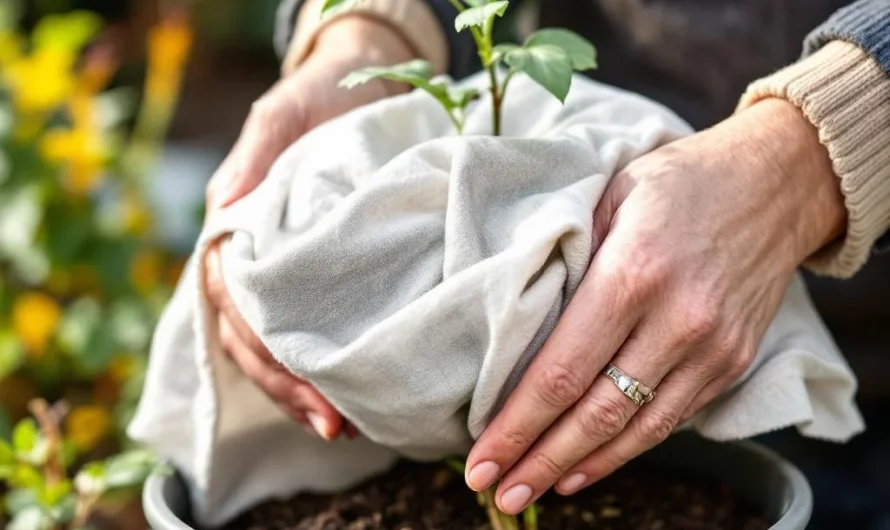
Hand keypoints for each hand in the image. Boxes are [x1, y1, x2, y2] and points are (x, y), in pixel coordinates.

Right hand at [203, 17, 414, 438]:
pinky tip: (354, 395)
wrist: (360, 87)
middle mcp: (257, 263)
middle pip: (256, 341)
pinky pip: (316, 331)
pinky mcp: (327, 278)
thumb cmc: (315, 99)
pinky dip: (329, 368)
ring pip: (280, 347)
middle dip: (289, 388)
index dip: (264, 350)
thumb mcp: (282, 117)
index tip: (303, 385)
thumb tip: (224, 210)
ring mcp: (290, 276)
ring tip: (342, 427)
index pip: (238, 305)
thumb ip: (255, 159)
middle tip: (332, 425)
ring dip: (306, 392)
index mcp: (236, 232)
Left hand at [463, 99, 846, 513]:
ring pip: (635, 429)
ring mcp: (712, 347)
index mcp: (632, 272)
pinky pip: (671, 419)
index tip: (480, 460)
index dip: (516, 425)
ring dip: (578, 467)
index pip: (560, 372)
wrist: (776, 183)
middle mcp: (676, 319)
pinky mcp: (732, 361)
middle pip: (594, 413)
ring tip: (532, 491)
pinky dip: (626, 450)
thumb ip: (566, 257)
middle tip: (497, 491)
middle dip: (538, 460)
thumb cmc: (678, 182)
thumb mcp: (609, 194)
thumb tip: (513, 321)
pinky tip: (587, 467)